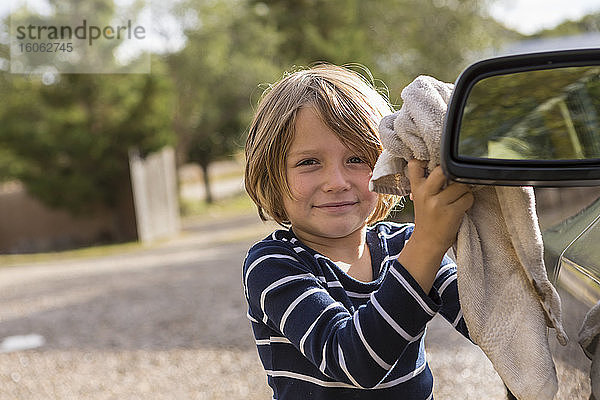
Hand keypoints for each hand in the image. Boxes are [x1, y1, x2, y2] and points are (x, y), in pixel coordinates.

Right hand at [397, 160, 472, 291]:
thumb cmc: (427, 217)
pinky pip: (468, 198)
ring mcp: (438, 203)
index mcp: (417, 188)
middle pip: (444, 168)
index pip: (415, 164)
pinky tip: (461, 207)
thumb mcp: (420, 198)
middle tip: (454, 179)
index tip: (434, 162)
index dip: (425, 159)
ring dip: (464, 190)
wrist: (427, 242)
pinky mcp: (451, 212)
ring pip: (461, 184)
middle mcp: (426, 193)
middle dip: (453, 171)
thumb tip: (444, 164)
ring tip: (458, 198)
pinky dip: (468, 201)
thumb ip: (427, 182)